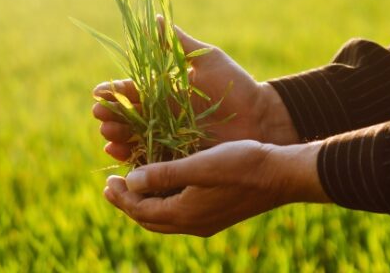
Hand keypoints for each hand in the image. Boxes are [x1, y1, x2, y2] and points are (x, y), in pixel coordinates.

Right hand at [92, 21, 297, 161]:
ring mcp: (169, 138)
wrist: (261, 117)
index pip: (133, 91)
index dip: (115, 92)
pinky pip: (150, 159)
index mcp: (166, 92)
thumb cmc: (236, 86)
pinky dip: (132, 157)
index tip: (99, 92)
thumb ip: (178, 44)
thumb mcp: (207, 59)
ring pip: (135, 137)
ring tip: (107, 134)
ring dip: (117, 136)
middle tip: (99, 115)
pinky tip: (118, 154)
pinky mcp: (178, 158)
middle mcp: (163, 116)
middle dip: (112, 115)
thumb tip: (154, 19)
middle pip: (129, 116)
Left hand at [103, 140, 326, 235]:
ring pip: (165, 219)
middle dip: (129, 203)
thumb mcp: (199, 164)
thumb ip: (164, 173)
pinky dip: (165, 203)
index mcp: (185, 213)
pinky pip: (180, 215)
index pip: (141, 209)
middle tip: (113, 187)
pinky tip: (167, 187)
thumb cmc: (241, 165)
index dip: (122, 196)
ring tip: (134, 187)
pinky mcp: (217, 215)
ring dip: (146, 204)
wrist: (281, 176)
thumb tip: (131, 181)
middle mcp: (193, 224)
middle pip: (150, 219)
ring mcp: (207, 222)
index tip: (108, 181)